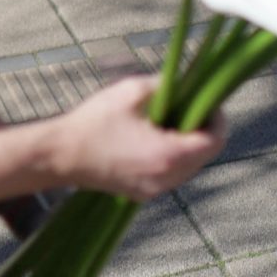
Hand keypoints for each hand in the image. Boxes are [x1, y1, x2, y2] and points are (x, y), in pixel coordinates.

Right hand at [44, 77, 225, 200]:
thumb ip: (166, 85)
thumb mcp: (132, 91)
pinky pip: (171, 175)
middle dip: (204, 130)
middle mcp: (166, 179)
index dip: (217, 118)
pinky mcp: (142, 194)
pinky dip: (172, 158)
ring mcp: (154, 190)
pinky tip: (155, 139)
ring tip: (172, 122)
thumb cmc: (93, 121)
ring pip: (190, 167)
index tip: (208, 102)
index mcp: (168, 155)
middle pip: (205, 155)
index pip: (214, 140)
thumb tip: (188, 82)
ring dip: (189, 145)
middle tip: (192, 107)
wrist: (58, 155)